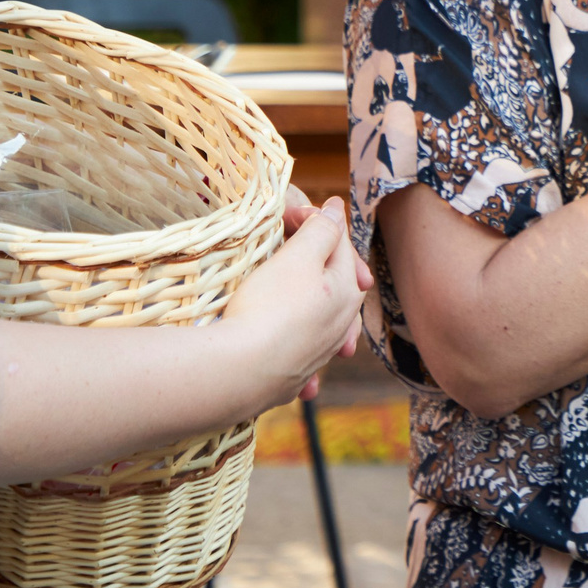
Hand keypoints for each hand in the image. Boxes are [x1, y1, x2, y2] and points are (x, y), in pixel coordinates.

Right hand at [278, 187, 375, 398]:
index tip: (287, 211)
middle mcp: (342, 325)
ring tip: (301, 294)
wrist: (239, 372)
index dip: (313, 220)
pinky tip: (285, 344)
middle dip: (319, 260)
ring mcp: (318, 355)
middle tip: (293, 243)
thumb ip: (321, 231)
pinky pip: (296, 354)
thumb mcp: (297, 257)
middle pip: (334, 282)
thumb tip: (336, 210)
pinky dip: (294, 344)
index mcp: (348, 291)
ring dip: (312, 304)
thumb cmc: (269, 306)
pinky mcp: (292, 378)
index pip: (338, 243)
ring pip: (321, 320)